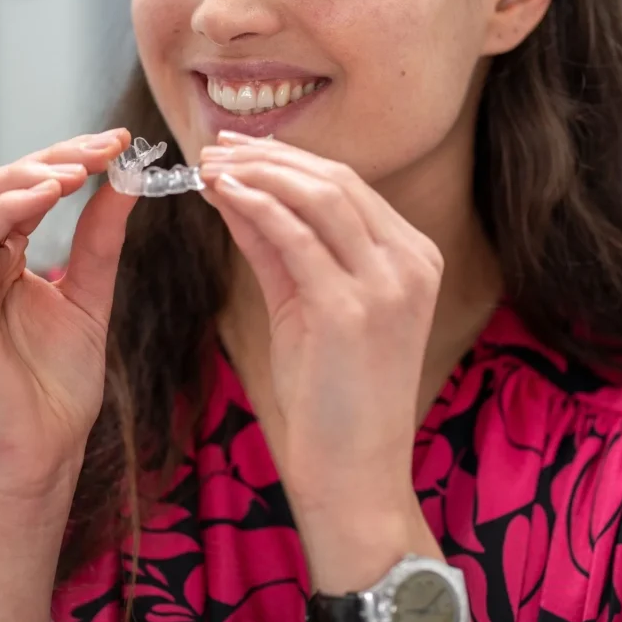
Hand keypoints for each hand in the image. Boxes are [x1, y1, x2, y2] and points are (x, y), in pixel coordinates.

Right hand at [0, 129, 135, 503]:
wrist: (45, 453)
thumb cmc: (60, 385)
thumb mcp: (90, 294)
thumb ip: (99, 238)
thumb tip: (126, 181)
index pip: (21, 189)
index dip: (68, 158)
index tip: (119, 143)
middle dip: (52, 155)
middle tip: (105, 146)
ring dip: (26, 172)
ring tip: (80, 166)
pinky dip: (9, 207)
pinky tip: (54, 192)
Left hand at [199, 132, 442, 518]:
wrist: (355, 474)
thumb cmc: (332, 394)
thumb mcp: (307, 303)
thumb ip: (276, 243)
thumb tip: (233, 187)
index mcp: (412, 256)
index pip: (347, 184)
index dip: (288, 158)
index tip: (240, 148)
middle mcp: (410, 261)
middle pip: (335, 180)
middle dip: (268, 156)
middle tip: (215, 148)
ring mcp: (387, 284)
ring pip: (318, 197)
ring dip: (257, 172)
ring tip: (209, 164)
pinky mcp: (351, 309)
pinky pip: (296, 236)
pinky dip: (255, 205)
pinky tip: (220, 192)